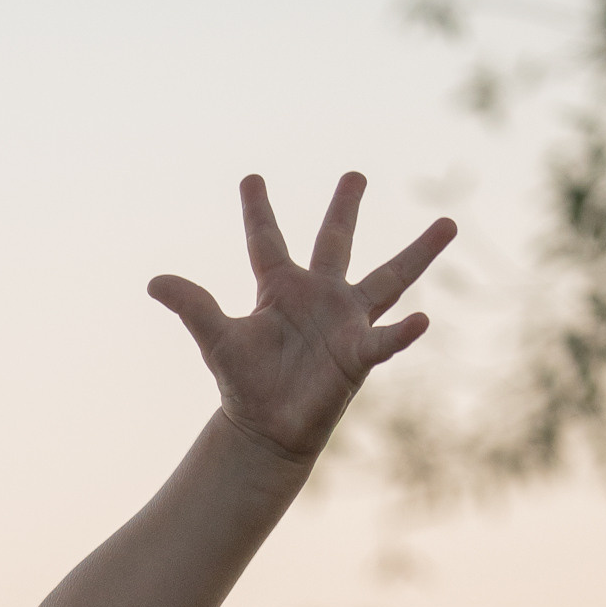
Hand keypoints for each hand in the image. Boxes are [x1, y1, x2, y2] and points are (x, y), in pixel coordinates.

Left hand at [150, 174, 455, 467]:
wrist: (267, 432)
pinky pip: (386, 339)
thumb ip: (193, 307)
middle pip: (335, 243)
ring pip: (390, 279)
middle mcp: (318, 297)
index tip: (251, 178)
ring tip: (450, 223)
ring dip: (418, 253)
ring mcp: (345, 322)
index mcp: (280, 289)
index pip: (266, 241)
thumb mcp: (217, 340)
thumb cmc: (245, 385)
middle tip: (355, 174)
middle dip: (344, 209)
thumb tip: (155, 281)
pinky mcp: (358, 354)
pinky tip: (424, 320)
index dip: (257, 211)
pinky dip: (403, 333)